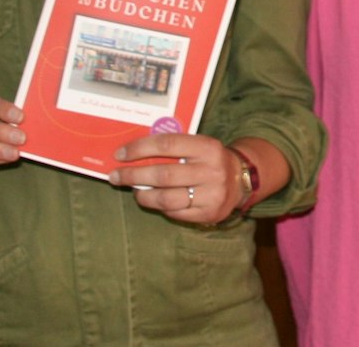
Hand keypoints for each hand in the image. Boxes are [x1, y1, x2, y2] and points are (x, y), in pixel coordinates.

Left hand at [108, 132, 240, 224]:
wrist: (242, 179)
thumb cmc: (210, 159)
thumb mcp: (199, 145)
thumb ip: (174, 146)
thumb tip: (133, 153)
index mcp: (207, 147)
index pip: (167, 144)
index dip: (140, 149)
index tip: (120, 154)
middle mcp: (211, 170)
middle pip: (163, 174)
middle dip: (133, 175)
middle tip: (115, 176)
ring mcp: (211, 195)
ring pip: (166, 198)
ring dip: (143, 195)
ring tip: (135, 191)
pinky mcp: (208, 214)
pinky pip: (175, 213)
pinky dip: (160, 207)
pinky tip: (153, 200)